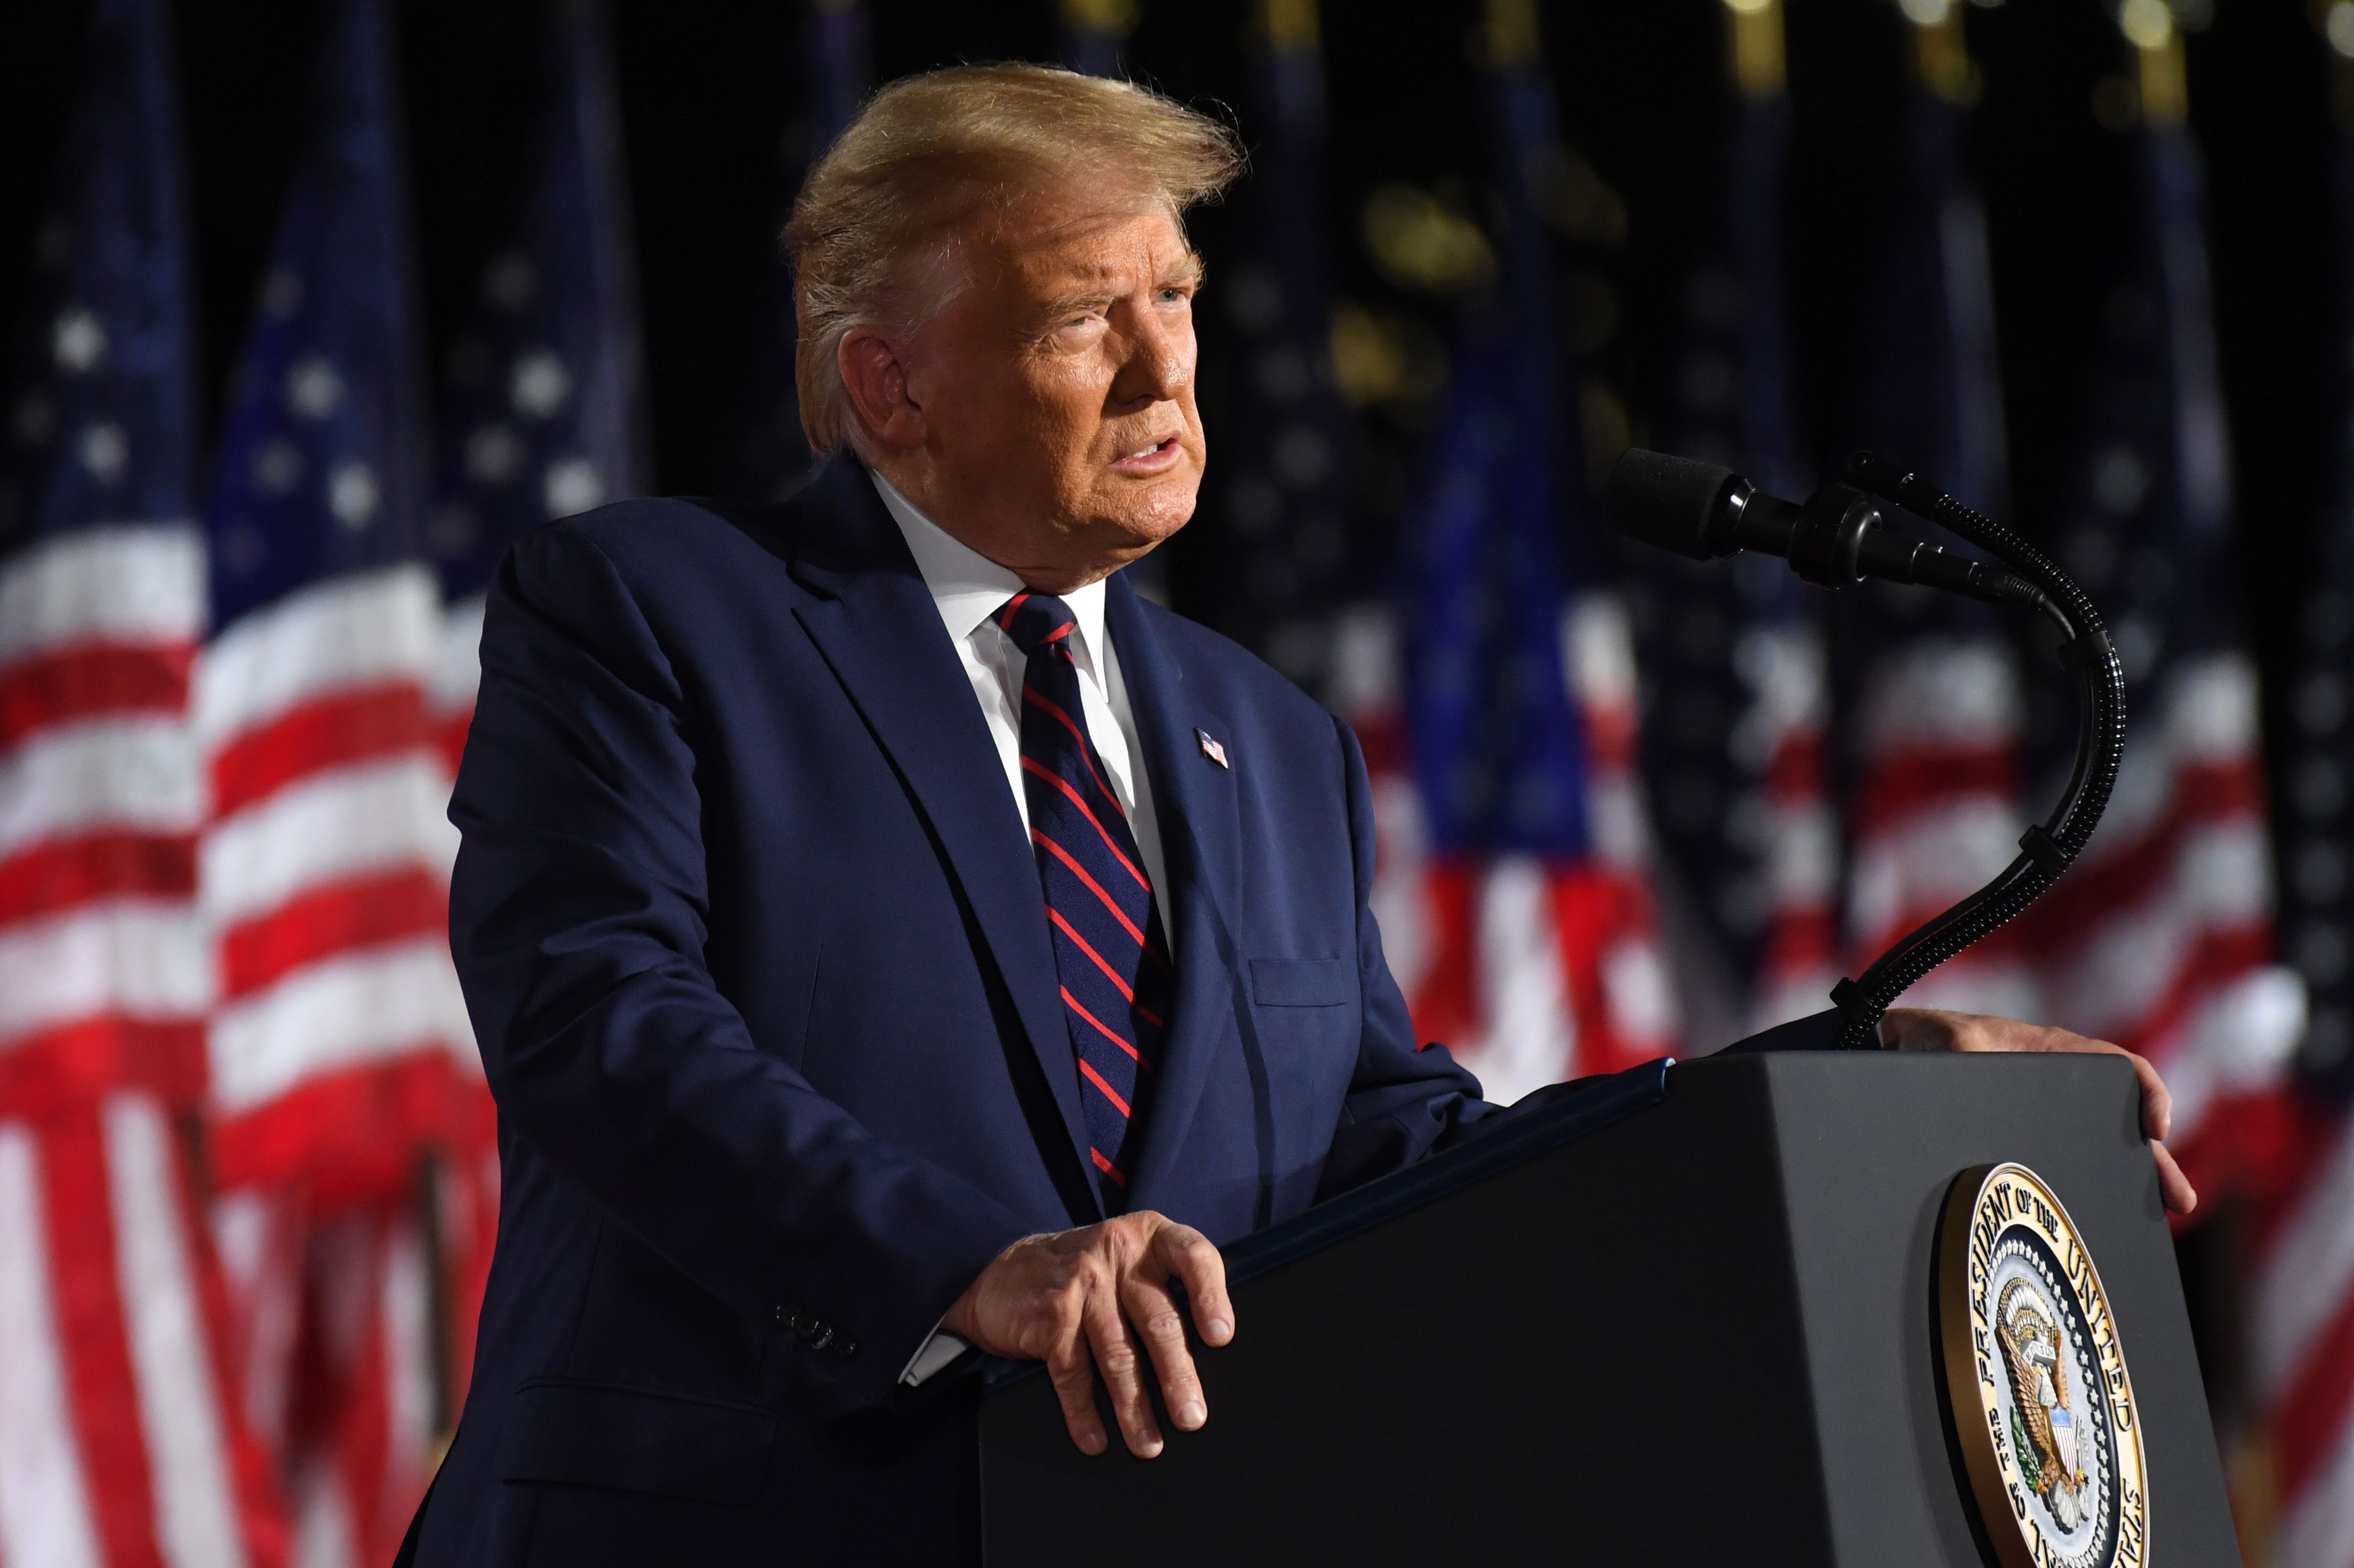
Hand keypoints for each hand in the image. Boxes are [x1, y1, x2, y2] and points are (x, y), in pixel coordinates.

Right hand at [942, 1210, 1233, 1457]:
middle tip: (1192, 1418)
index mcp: (1150, 1236)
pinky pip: (1073, 1371)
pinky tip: (1095, 1439)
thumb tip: (1209, 1359)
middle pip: (1158, 1319)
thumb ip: (1164, 1289)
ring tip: (1149, 1444)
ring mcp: (1082, 1281)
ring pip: (1118, 1353)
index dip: (1211, 1296)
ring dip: (1134, 1407)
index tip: (1221, 1338)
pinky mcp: (1051, 1312)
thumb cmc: (1086, 1277)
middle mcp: (1118, 1252)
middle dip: (1177, 1376)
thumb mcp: (1129, 1262)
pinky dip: (1084, 1412)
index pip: (1193, 1255)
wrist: (1004, 1275)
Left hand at [1880, 1007, 2196, 1216]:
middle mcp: (2059, 1086)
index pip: (2118, 1066)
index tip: (2155, 1126)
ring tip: (2163, 1219)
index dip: (2147, 1091)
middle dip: (2155, 1161)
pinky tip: (2102, 1219)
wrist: (1895, 1058)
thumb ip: (1960, 1046)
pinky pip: (2070, 1165)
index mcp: (2053, 1053)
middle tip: (2181, 1200)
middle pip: (2121, 1123)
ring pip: (2101, 1151)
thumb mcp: (1946, 1039)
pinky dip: (2093, 1189)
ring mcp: (2046, 1117)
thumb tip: (1969, 1056)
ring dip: (2134, 1181)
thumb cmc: (1926, 1039)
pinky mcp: (2027, 1141)